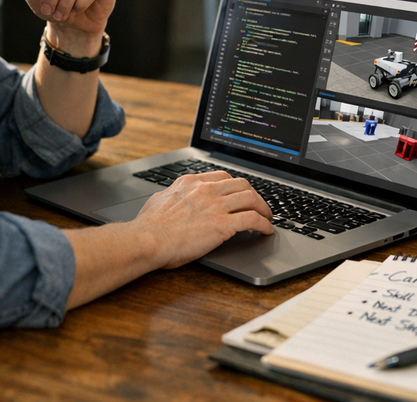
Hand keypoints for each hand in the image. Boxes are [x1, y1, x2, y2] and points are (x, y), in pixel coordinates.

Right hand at [132, 171, 273, 268]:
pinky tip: (267, 230)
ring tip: (267, 216)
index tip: (240, 192)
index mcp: (191, 182)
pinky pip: (253, 219)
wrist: (150, 239)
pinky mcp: (224, 224)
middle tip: (259, 204)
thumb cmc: (150, 226)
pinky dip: (264, 224)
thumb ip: (170, 196)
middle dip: (254, 194)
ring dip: (264, 208)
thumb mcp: (158, 200)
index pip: (222, 176)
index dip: (236, 185)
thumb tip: (169, 198)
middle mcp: (207, 189)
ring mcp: (216, 205)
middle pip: (241, 184)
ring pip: (251, 198)